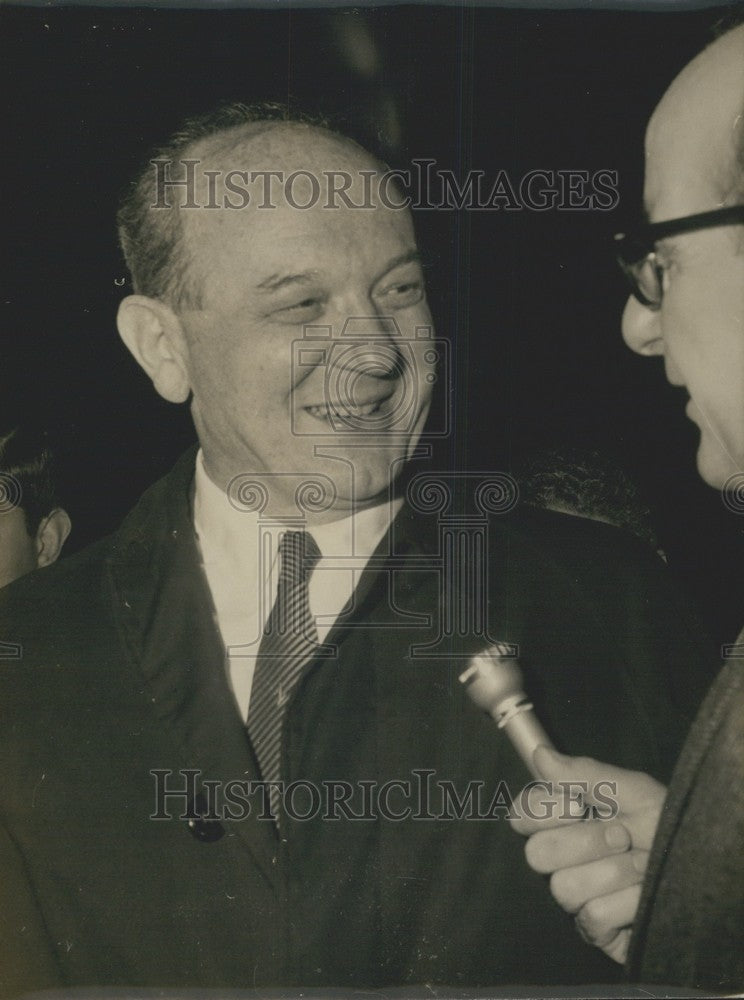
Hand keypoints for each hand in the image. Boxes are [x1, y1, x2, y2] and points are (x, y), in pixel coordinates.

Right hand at [509, 746, 666, 963]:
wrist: (703, 868)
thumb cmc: (668, 827)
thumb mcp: (635, 792)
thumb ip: (586, 775)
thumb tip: (541, 756)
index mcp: (566, 821)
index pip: (523, 814)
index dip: (543, 811)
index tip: (577, 806)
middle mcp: (563, 859)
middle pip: (537, 853)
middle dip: (585, 842)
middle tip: (622, 836)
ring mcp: (577, 896)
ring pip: (564, 887)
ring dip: (614, 873)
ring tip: (642, 866)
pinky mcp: (595, 930)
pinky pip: (592, 917)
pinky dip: (627, 902)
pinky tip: (643, 896)